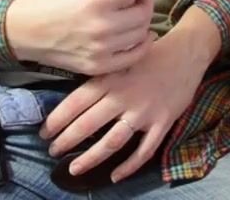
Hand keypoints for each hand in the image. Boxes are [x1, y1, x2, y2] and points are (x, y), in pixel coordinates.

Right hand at [5, 0, 156, 75]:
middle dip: (145, 0)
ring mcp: (102, 50)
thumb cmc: (49, 0)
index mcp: (96, 0)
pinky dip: (141, 44)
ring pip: (141, 33)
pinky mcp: (98, 67)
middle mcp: (102, 26)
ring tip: (133, 14)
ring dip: (142, 21)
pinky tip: (139, 35)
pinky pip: (133, 56)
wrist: (23, 32)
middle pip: (144, 12)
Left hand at [38, 26, 210, 183]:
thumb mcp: (119, 60)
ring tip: (74, 168)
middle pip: (88, 123)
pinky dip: (129, 166)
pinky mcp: (162, 123)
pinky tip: (115, 176)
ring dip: (91, 158)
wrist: (185, 53)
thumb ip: (99, 78)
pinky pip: (144, 151)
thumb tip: (72, 99)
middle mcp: (123, 96)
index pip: (76, 102)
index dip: (57, 119)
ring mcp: (143, 112)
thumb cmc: (148, 55)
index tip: (44, 132)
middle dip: (67, 140)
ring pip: (112, 141)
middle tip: (52, 151)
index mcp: (110, 78)